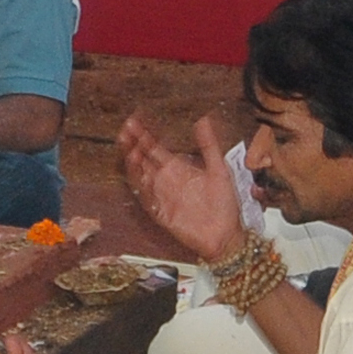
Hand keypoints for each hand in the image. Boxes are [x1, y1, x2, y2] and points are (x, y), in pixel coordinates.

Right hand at [117, 110, 249, 265]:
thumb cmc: (224, 204)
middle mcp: (166, 180)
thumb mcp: (219, 169)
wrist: (227, 234)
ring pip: (141, 177)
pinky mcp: (162, 213)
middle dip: (133, 144)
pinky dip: (144, 187)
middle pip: (143, 159)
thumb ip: (209, 145)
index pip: (155, 147)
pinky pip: (148, 199)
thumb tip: (203, 119)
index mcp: (178, 168)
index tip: (134, 120)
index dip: (144, 134)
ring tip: (130, 150)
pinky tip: (142, 175)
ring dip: (134, 164)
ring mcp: (162, 196)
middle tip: (125, 130)